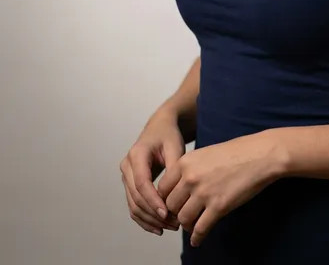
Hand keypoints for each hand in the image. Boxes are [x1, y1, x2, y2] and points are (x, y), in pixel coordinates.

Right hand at [120, 108, 185, 235]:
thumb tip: (175, 192)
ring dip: (150, 219)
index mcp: (136, 155)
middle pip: (136, 197)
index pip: (141, 183)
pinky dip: (145, 219)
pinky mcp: (129, 185)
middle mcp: (127, 167)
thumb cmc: (168, 135)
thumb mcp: (174, 146)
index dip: (153, 200)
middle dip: (154, 214)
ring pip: (133, 205)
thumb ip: (174, 167)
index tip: (166, 213)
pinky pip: (134, 206)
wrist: (160, 128)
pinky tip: (159, 228)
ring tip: (170, 227)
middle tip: (174, 223)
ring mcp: (126, 177)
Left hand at [156, 131, 282, 246]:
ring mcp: (204, 193)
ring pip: (183, 219)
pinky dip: (197, 237)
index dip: (165, 199)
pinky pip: (200, 228)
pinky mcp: (219, 206)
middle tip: (182, 215)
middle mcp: (190, 178)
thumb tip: (181, 187)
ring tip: (192, 225)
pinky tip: (197, 240)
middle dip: (175, 213)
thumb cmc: (237, 151)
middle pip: (170, 205)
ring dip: (186, 225)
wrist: (260, 155)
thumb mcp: (206, 153)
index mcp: (185, 162)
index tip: (172, 204)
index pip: (162, 188)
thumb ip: (190, 168)